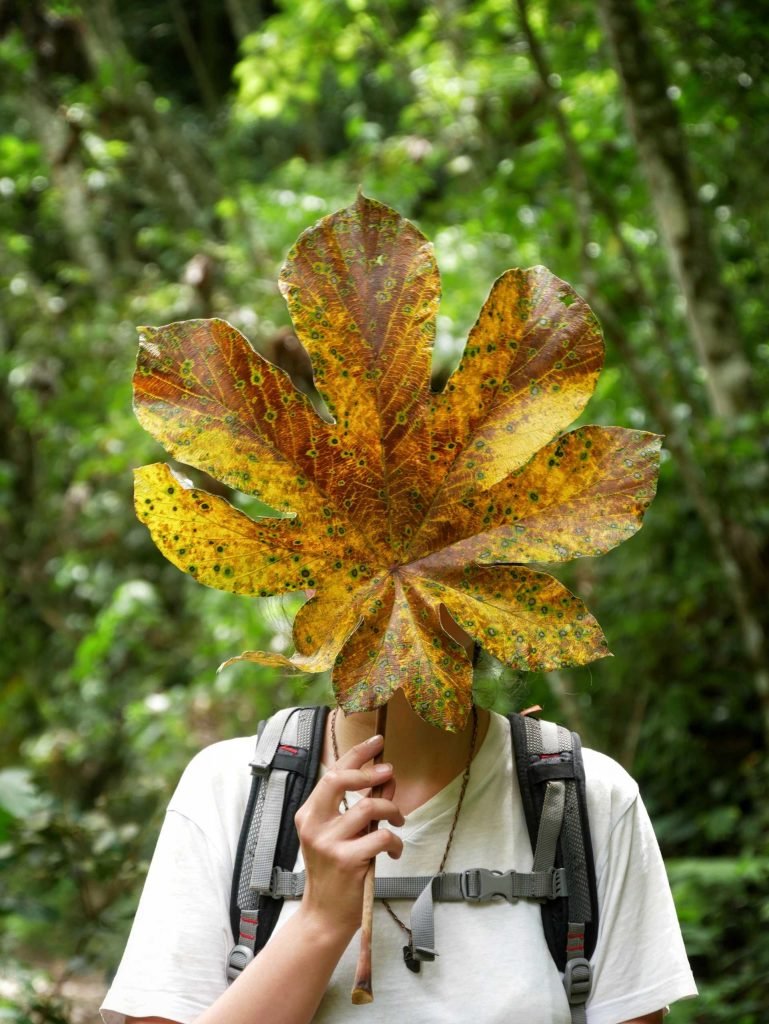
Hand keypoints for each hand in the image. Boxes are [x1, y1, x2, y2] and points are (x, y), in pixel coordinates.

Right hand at [294, 732, 403, 937]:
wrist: (324, 917)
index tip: (376, 742)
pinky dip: (395, 841)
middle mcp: (314, 825)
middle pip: (339, 780)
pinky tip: (394, 850)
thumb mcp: (341, 835)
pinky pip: (381, 837)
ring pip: (368, 808)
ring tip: (397, 821)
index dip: (356, 754)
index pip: (332, 774)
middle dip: (369, 772)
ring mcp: (328, 843)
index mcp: (309, 815)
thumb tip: (387, 779)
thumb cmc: (334, 873)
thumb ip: (361, 807)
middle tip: (390, 771)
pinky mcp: (347, 860)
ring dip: (391, 810)